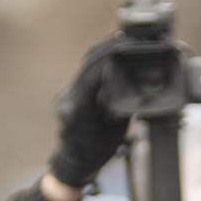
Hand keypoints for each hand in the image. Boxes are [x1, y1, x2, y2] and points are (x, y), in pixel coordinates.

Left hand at [46, 35, 132, 190]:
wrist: (72, 164)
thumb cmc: (94, 154)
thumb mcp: (114, 134)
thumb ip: (121, 110)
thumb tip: (134, 87)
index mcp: (78, 112)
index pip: (91, 77)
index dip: (106, 58)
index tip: (122, 45)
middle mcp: (69, 100)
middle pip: (87, 66)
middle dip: (107, 49)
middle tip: (126, 36)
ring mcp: (67, 95)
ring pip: (85, 67)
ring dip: (103, 53)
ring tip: (121, 41)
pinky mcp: (69, 94)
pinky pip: (85, 74)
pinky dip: (99, 64)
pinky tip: (111, 56)